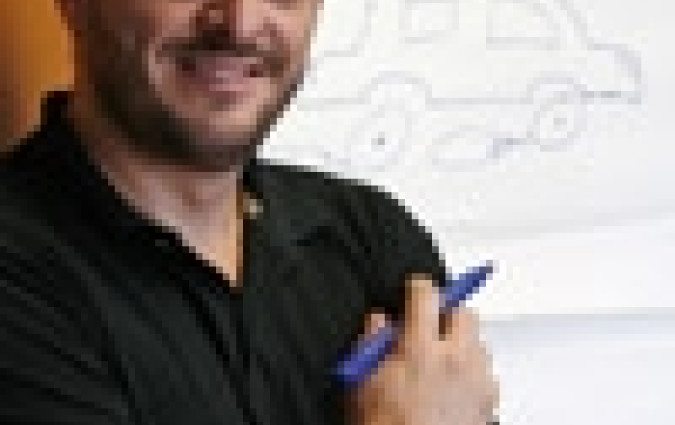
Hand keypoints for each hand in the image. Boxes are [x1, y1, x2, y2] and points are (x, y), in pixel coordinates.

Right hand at [346, 273, 498, 424]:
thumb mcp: (362, 384)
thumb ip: (371, 343)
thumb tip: (379, 320)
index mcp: (421, 350)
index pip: (427, 294)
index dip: (418, 286)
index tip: (414, 288)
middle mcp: (456, 359)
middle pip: (464, 311)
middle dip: (447, 311)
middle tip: (430, 323)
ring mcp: (477, 379)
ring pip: (478, 340)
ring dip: (460, 340)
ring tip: (439, 358)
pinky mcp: (490, 400)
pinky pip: (486, 369)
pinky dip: (471, 369)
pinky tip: (452, 384)